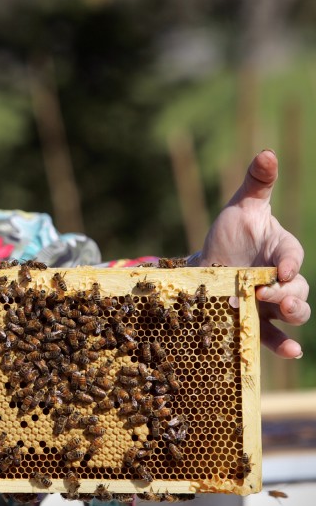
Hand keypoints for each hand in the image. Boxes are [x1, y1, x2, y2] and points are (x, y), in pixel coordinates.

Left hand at [197, 149, 308, 357]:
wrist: (206, 265)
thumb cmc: (229, 233)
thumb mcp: (241, 206)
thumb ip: (257, 182)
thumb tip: (266, 153)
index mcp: (281, 249)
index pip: (291, 255)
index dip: (289, 262)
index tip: (280, 269)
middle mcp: (281, 278)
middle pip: (299, 289)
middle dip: (292, 294)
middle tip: (274, 296)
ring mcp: (271, 303)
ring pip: (293, 313)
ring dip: (292, 315)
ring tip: (283, 315)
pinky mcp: (257, 322)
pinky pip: (274, 337)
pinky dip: (283, 345)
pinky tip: (289, 352)